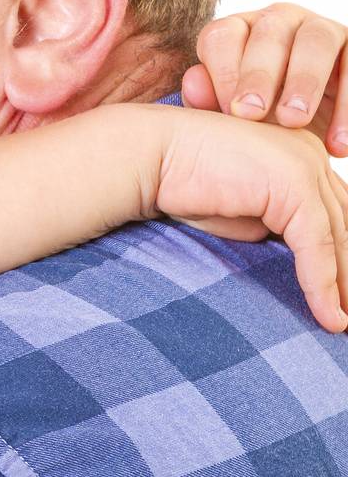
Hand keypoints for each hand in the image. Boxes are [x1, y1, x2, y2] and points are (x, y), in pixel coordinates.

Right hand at [150, 107, 347, 331]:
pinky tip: (329, 315)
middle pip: (345, 222)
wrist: (148, 157)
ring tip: (341, 324)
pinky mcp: (294, 184)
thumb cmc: (180, 183)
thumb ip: (273, 225)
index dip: (342, 256)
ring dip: (343, 286)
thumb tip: (298, 254)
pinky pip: (317, 243)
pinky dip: (323, 284)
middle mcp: (311, 153)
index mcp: (300, 153)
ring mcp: (306, 165)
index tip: (342, 296)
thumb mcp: (240, 211)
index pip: (335, 212)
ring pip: (338, 237)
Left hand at [182, 2, 347, 153]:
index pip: (222, 36)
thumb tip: (192, 83)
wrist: (312, 131)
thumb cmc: (260, 120)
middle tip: (251, 115)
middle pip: (268, 34)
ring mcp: (320, 28)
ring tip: (294, 122)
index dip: (222, 73)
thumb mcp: (234, 114)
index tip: (228, 112)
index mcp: (238, 31)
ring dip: (304, 82)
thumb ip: (208, 100)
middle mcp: (278, 21)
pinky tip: (337, 143)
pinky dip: (347, 106)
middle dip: (258, 76)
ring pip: (315, 41)